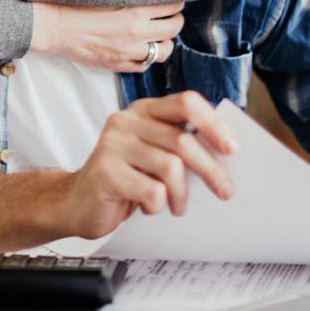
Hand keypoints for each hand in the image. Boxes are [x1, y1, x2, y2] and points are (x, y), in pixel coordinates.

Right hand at [31, 1, 184, 71]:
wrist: (52, 25)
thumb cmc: (74, 2)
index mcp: (134, 9)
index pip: (172, 5)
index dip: (176, 0)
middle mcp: (136, 32)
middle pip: (173, 27)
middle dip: (175, 19)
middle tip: (171, 14)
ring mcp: (128, 51)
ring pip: (165, 50)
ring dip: (165, 40)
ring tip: (159, 33)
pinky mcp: (118, 65)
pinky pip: (145, 65)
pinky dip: (148, 57)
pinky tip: (142, 48)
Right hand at [60, 92, 238, 238]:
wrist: (77, 203)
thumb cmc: (124, 180)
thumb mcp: (152, 154)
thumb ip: (178, 145)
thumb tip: (225, 153)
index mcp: (143, 110)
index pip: (186, 102)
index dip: (213, 124)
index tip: (232, 148)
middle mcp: (126, 120)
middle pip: (182, 140)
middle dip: (210, 170)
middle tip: (224, 191)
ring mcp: (113, 144)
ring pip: (170, 167)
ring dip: (181, 195)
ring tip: (177, 206)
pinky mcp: (105, 171)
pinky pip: (152, 190)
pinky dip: (158, 205)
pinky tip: (149, 208)